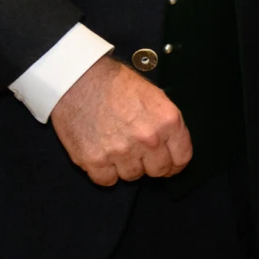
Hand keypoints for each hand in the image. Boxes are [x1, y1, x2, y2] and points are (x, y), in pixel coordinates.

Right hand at [51, 55, 191, 184]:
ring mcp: (120, 151)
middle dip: (150, 165)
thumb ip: (166, 123)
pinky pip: (106, 180)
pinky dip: (103, 172)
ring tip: (116, 148)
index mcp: (167, 121)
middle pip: (158, 171)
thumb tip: (172, 144)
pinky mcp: (94, 159)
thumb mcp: (154, 95)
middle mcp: (147, 139)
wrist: (77, 78)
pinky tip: (101, 156)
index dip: (175, 164)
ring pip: (131, 176)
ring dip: (125, 166)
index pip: (181, 159)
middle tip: (139, 155)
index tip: (169, 164)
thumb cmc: (114, 83)